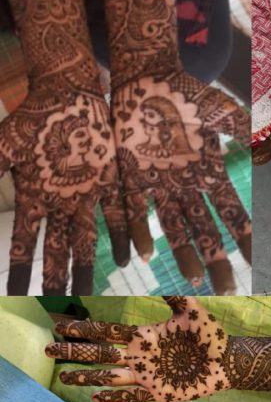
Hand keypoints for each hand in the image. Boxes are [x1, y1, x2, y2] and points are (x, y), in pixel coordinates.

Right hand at [0, 84, 128, 294]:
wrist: (70, 94)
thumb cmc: (34, 119)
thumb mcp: (4, 148)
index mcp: (36, 197)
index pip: (26, 243)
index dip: (22, 270)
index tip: (16, 297)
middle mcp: (62, 203)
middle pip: (58, 250)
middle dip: (57, 278)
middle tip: (60, 307)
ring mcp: (88, 195)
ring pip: (87, 239)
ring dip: (88, 266)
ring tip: (90, 293)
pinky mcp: (112, 182)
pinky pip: (119, 214)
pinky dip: (123, 236)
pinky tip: (127, 260)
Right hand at [46, 296, 230, 401]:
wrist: (228, 361)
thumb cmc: (211, 336)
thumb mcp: (192, 310)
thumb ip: (174, 295)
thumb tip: (160, 274)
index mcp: (145, 336)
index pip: (108, 332)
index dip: (85, 329)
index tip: (62, 324)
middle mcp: (140, 356)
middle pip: (101, 354)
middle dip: (75, 352)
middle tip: (49, 349)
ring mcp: (147, 375)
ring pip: (110, 377)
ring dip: (87, 377)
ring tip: (64, 378)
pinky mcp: (158, 392)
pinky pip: (132, 396)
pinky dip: (115, 397)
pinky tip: (97, 397)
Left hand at [113, 71, 250, 292]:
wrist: (145, 79)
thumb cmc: (185, 93)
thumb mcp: (219, 111)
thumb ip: (241, 129)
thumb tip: (270, 146)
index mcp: (210, 175)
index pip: (232, 214)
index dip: (243, 238)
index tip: (254, 263)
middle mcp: (188, 188)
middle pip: (206, 230)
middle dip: (217, 260)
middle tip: (227, 290)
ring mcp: (160, 187)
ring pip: (174, 228)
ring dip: (183, 254)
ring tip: (192, 280)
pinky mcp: (132, 180)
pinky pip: (136, 212)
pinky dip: (140, 232)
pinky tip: (144, 255)